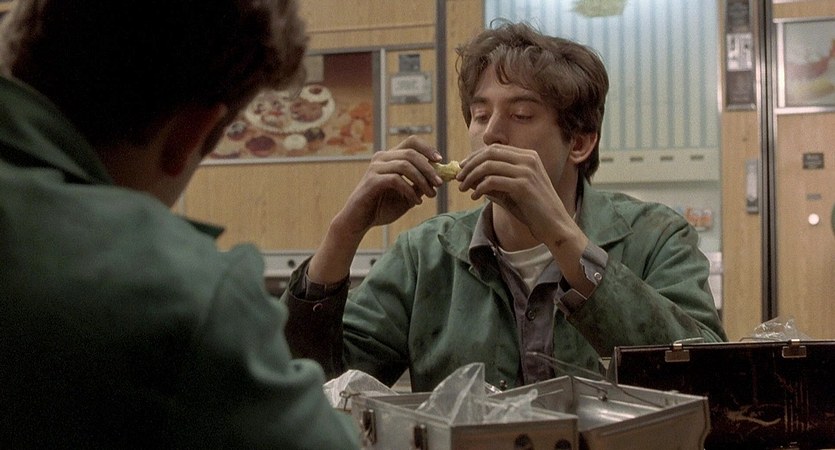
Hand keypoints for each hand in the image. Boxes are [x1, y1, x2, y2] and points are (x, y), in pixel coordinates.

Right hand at [334, 135, 442, 238]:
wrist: (359, 222)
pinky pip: (396, 180)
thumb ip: (420, 185)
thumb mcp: (407, 195)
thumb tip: (439, 177)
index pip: (411, 142)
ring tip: (431, 195)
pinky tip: (416, 202)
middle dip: (429, 168)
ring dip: (422, 180)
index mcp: (390, 158)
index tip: (440, 160)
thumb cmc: (382, 207)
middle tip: (439, 183)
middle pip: (411, 153)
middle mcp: (382, 158)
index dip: (427, 148)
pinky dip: (409, 190)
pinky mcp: (371, 181)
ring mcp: (375, 168)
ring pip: (405, 165)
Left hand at [457, 144, 571, 245]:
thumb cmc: (533, 210)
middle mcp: (528, 159)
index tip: (462, 168)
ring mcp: (527, 171)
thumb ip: (493, 182)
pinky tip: (475, 196)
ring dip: (471, 177)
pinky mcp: (523, 185)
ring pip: (488, 166)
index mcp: (528, 156)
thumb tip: (470, 177)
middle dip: (470, 164)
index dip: (475, 157)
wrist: (554, 225)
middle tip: (458, 178)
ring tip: (463, 188)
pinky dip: (480, 188)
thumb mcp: (511, 192)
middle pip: (489, 153)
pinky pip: (492, 181)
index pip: (494, 149)